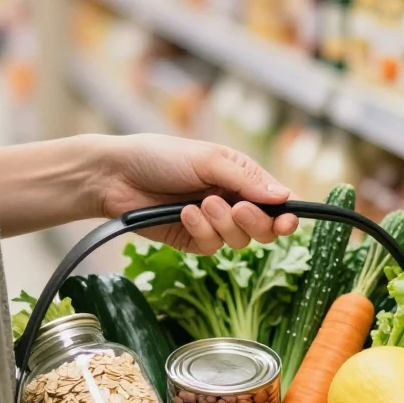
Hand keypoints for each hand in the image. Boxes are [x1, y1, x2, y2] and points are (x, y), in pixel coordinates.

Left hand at [98, 134, 298, 251]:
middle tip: (238, 208)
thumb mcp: (209, 159)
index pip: (275, 201)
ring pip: (239, 241)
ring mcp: (212, 223)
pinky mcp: (192, 240)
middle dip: (255, 222)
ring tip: (201, 204)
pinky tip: (184, 214)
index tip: (288, 221)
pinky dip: (201, 230)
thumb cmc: (160, 156)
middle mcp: (231, 201)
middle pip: (264, 228)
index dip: (285, 215)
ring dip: (223, 224)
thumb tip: (284, 197)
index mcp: (240, 177)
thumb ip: (246, 180)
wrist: (116, 175)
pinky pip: (212, 246)